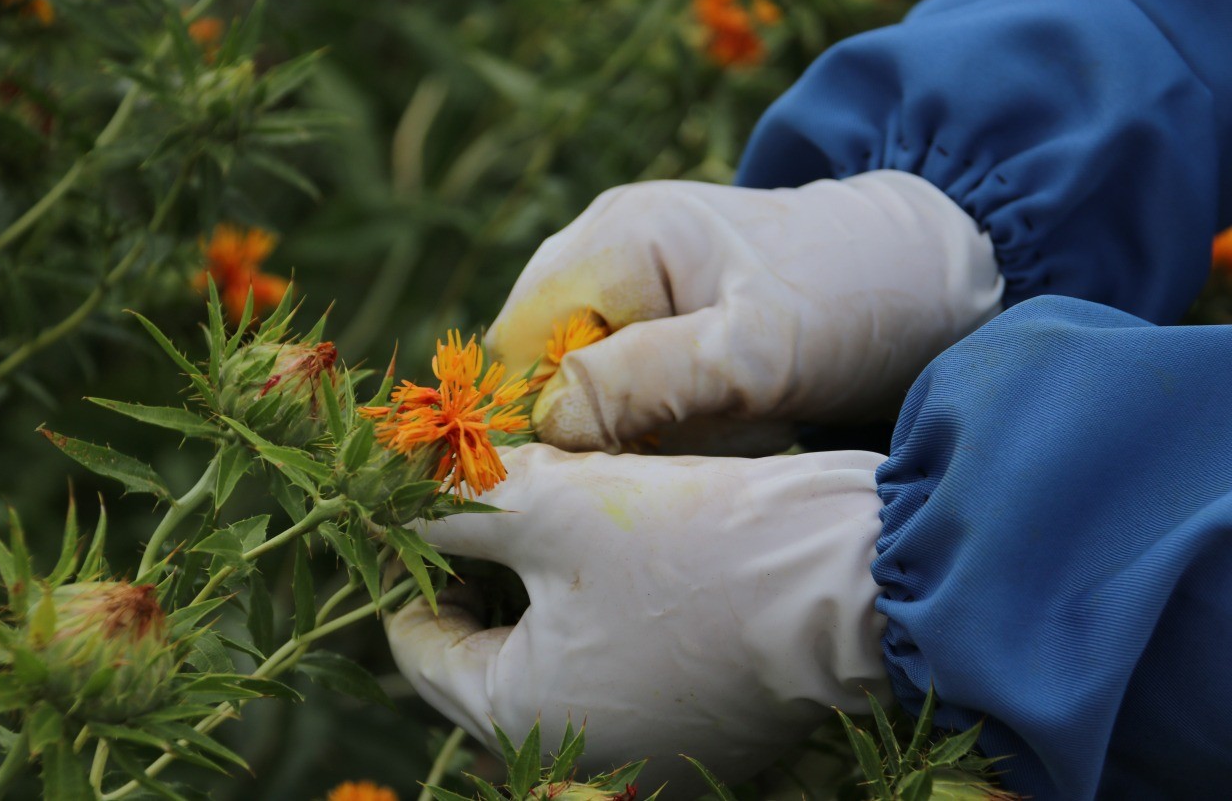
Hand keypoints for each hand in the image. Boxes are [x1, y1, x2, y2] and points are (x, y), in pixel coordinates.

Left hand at [384, 444, 889, 792]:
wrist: (855, 581)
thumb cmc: (692, 546)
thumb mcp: (551, 508)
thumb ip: (456, 506)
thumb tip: (399, 494)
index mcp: (520, 721)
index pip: (423, 650)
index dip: (412, 568)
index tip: (421, 507)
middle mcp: (578, 760)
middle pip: (490, 655)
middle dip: (483, 569)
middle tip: (493, 497)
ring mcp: (646, 753)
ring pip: (554, 656)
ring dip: (543, 584)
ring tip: (557, 508)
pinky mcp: (701, 729)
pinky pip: (615, 668)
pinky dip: (600, 611)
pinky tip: (618, 549)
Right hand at [486, 170, 1002, 453]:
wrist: (930, 278)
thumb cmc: (850, 308)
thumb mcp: (753, 355)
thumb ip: (644, 384)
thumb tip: (547, 424)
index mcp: (617, 239)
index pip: (516, 348)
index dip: (543, 416)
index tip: (610, 465)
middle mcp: (607, 243)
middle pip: (543, 362)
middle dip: (598, 419)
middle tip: (676, 445)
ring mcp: (633, 269)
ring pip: (586, 374)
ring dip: (635, 418)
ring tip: (713, 422)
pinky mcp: (663, 302)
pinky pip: (629, 373)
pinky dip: (665, 409)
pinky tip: (720, 414)